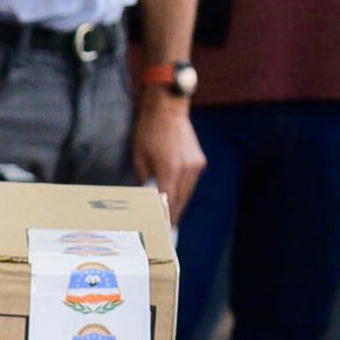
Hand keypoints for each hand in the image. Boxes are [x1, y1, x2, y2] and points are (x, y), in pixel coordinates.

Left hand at [133, 96, 204, 220]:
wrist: (168, 107)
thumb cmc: (148, 130)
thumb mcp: (140, 157)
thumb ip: (147, 180)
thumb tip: (151, 199)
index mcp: (170, 169)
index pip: (168, 202)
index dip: (165, 219)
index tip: (162, 232)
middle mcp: (187, 170)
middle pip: (180, 201)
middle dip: (172, 215)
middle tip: (166, 230)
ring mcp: (196, 165)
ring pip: (187, 193)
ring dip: (179, 204)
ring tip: (169, 216)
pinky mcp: (200, 161)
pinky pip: (191, 183)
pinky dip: (183, 191)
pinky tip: (176, 197)